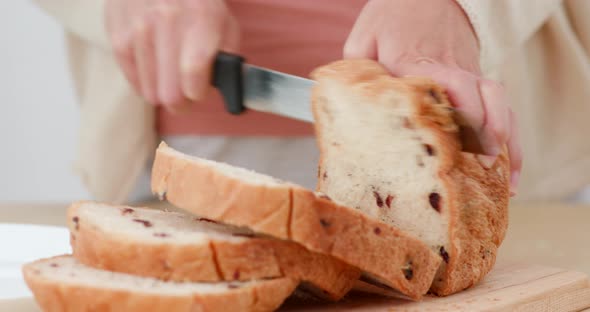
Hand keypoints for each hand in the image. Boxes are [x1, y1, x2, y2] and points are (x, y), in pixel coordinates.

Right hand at [105, 0, 239, 111]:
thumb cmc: (197, 6)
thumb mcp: (223, 23)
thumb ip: (227, 57)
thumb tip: (224, 88)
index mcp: (201, 17)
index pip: (194, 71)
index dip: (197, 92)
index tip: (198, 91)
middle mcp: (168, 19)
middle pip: (170, 92)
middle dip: (182, 102)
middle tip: (186, 94)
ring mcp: (139, 27)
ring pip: (151, 93)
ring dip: (163, 91)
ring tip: (171, 77)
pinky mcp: (118, 35)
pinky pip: (133, 82)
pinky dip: (146, 83)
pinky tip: (156, 72)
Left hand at [344, 0, 521, 193]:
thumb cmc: (392, 17)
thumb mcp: (364, 38)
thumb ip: (358, 72)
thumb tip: (351, 109)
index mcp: (418, 61)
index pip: (447, 82)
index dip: (457, 110)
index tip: (457, 139)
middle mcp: (451, 69)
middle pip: (481, 96)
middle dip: (485, 132)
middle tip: (481, 165)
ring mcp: (469, 75)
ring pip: (499, 105)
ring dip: (505, 143)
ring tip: (504, 182)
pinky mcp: (477, 82)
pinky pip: (502, 109)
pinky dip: (511, 140)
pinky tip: (510, 170)